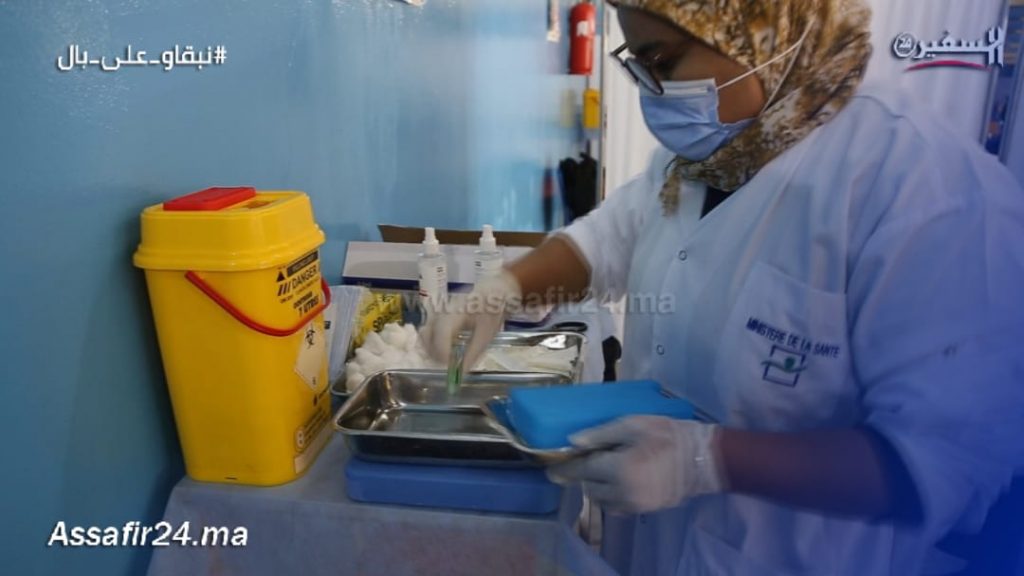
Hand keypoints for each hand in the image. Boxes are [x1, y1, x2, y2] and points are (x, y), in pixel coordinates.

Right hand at [420, 269, 521, 369]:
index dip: (443, 356)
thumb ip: (471, 355)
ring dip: (432, 349)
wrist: (493, 292)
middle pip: (427, 337)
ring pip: (425, 334)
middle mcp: (441, 312)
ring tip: (448, 357)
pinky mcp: (438, 314)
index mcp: (453, 315)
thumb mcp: (486, 336)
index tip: (453, 366)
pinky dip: (433, 342)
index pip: (439, 339)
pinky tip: (447, 348)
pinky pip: (428, 330)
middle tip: (449, 364)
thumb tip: (461, 374)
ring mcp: (438, 312)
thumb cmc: (491, 312)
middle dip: (435, 355)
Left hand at [547, 416, 724, 513]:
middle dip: (582, 476)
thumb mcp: (634, 424)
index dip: (565, 470)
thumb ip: (601, 434)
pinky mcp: (645, 509)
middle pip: (589, 488)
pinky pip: (618, 507)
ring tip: (601, 469)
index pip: (582, 471)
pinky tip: (617, 480)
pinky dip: (611, 496)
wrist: (704, 459)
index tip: (550, 470)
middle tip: (584, 460)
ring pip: (602, 501)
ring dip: (596, 487)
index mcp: (619, 469)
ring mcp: (635, 504)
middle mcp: (623, 492)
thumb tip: (573, 442)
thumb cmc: (669, 435)